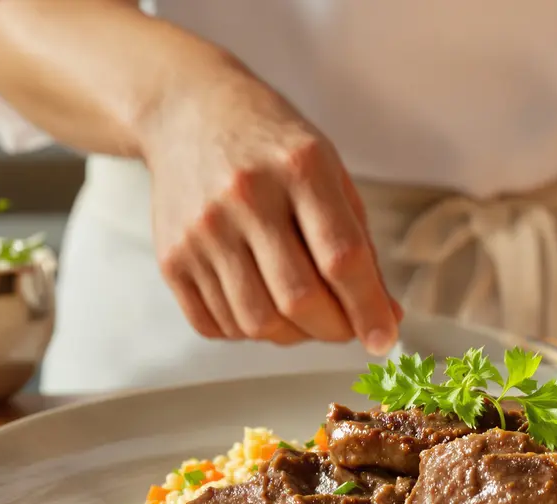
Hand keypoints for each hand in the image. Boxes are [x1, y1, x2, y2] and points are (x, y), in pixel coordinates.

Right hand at [138, 63, 400, 352]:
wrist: (187, 112)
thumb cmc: (270, 145)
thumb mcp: (327, 171)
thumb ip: (358, 242)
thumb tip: (385, 315)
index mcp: (299, 167)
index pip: (341, 257)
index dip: (368, 308)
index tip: (384, 339)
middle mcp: (246, 197)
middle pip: (298, 298)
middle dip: (333, 329)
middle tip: (346, 327)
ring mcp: (203, 230)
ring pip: (256, 322)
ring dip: (293, 335)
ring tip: (304, 315)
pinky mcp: (171, 257)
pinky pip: (215, 324)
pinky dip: (248, 332)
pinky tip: (262, 306)